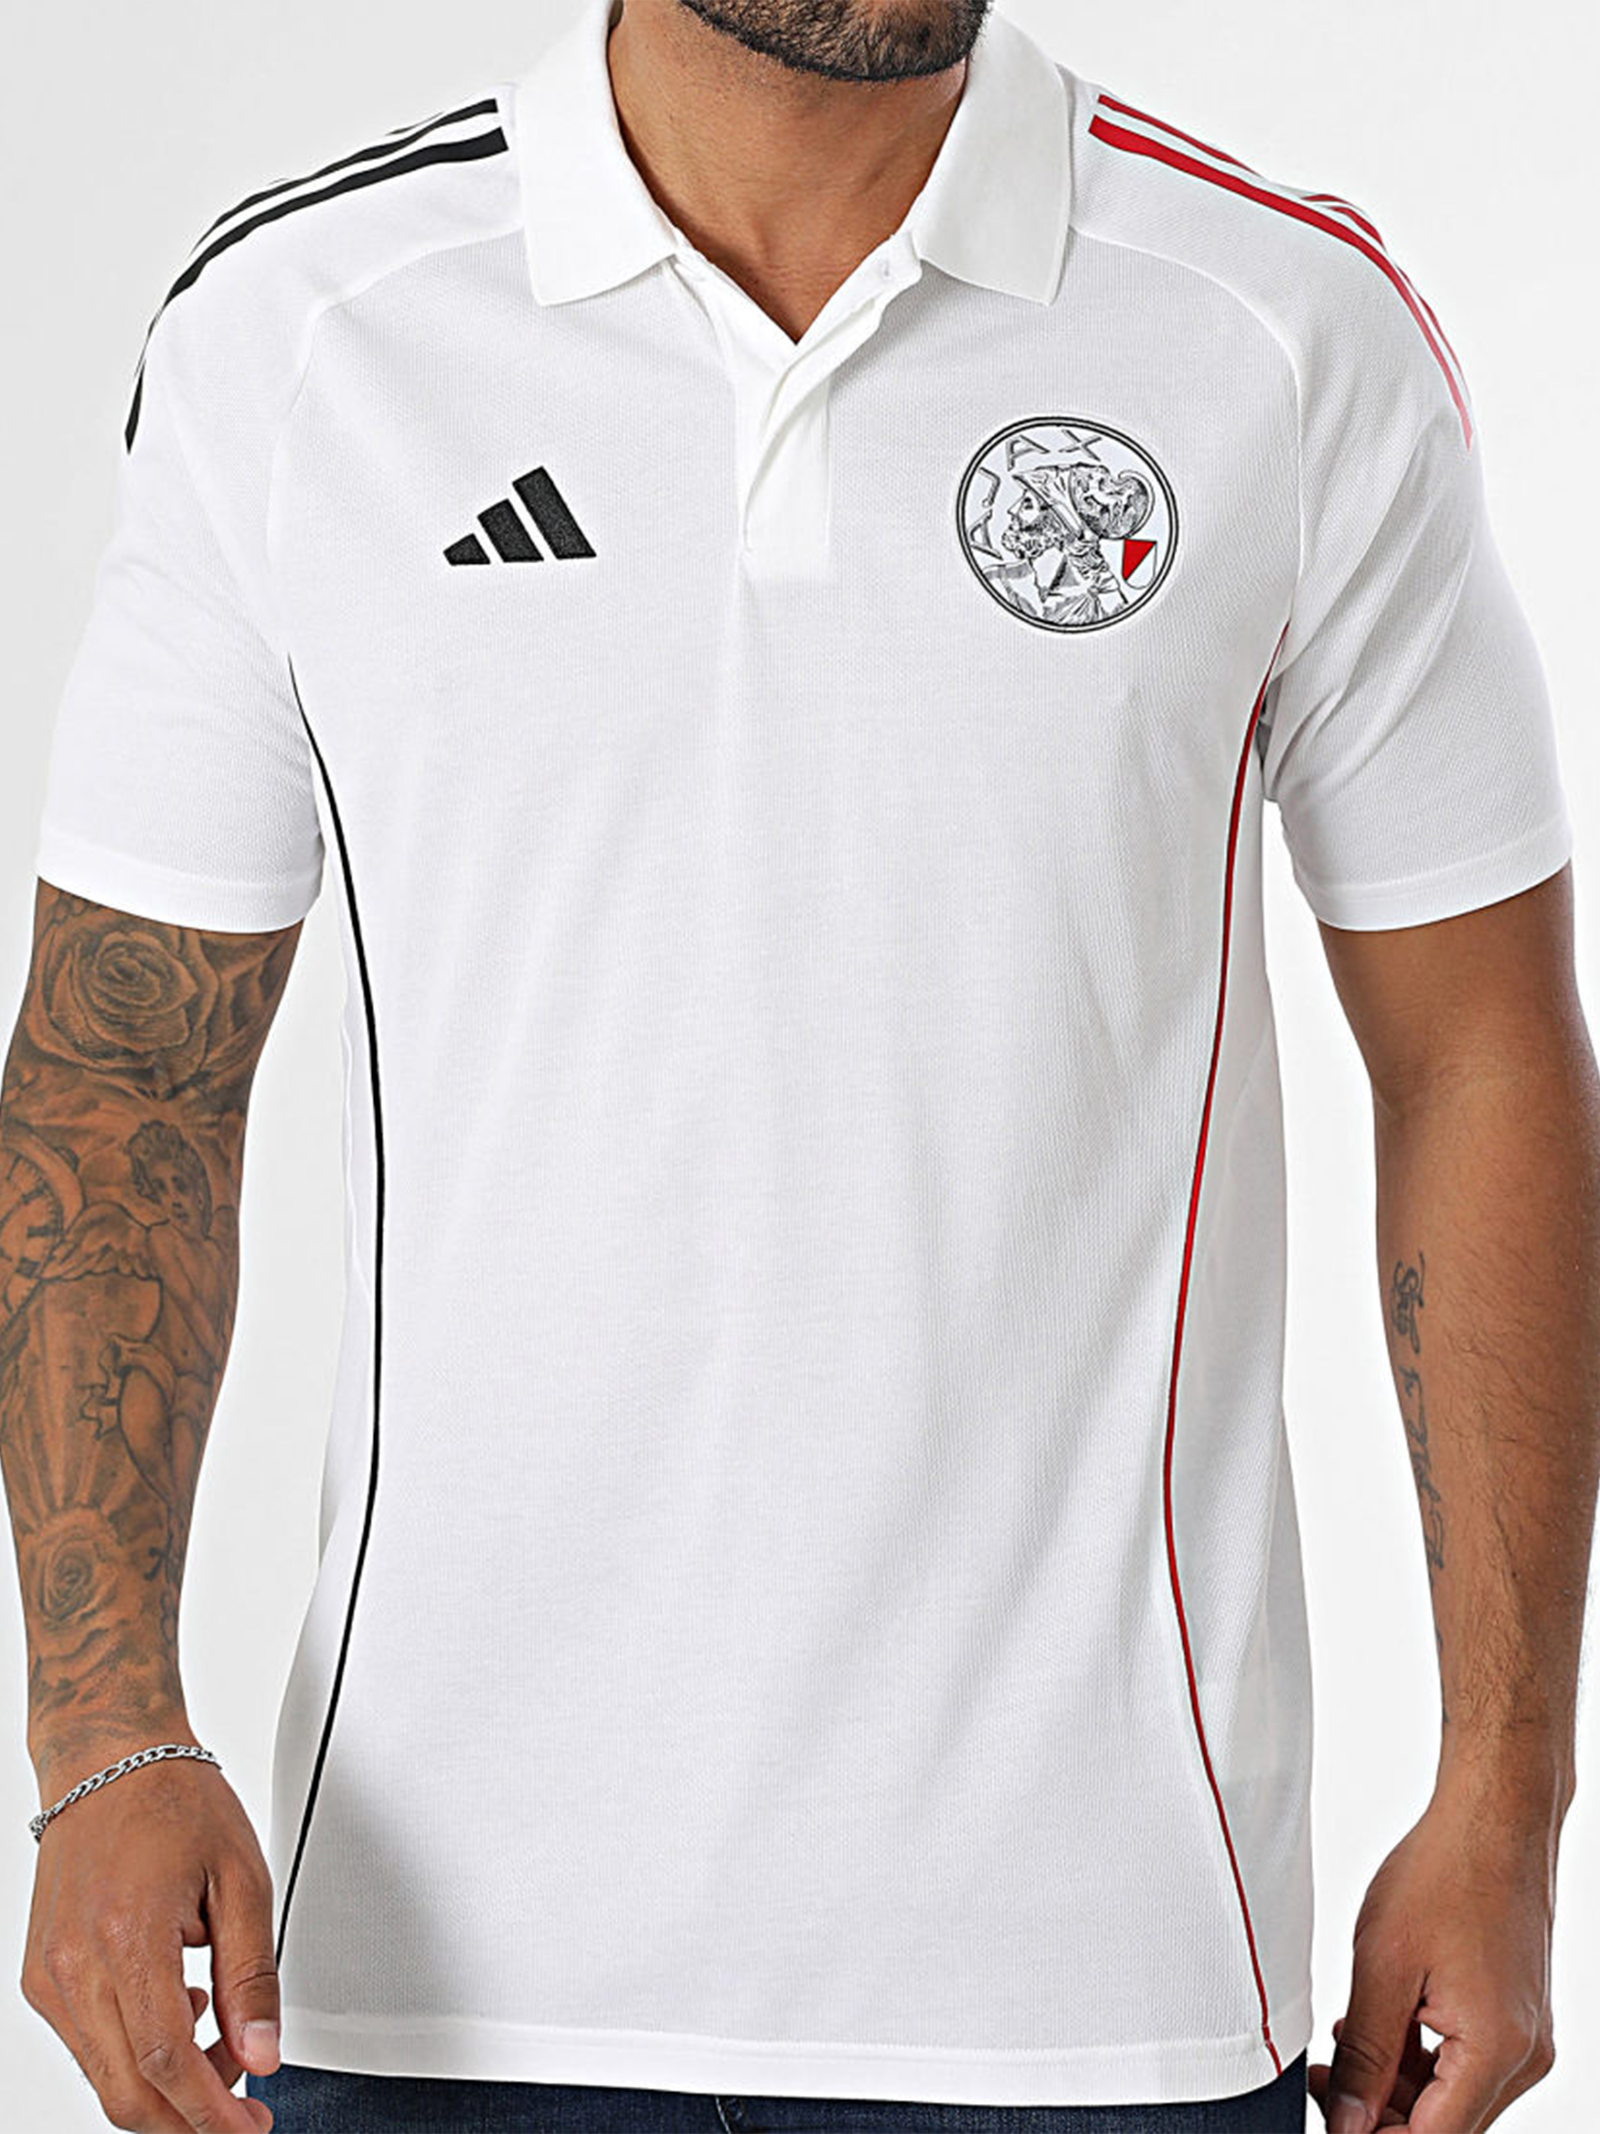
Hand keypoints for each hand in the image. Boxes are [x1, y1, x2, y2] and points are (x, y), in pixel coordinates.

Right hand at [21, 1736, 279, 2131]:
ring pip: (105, 2075)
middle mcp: (74, 1967)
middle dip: (189, 2117)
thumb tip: (262, 2054)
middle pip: (127, 2091)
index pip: (165, 2063)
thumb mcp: (242, 1879)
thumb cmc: (174, 1801)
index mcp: (127, 1939)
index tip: (249, 2126)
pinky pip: (89, 2042)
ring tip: (222, 2041)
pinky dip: (136, 2050)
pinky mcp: (40, 1975)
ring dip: (167, 2084)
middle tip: (242, 2108)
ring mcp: (48, 1976)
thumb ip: (253, 1976)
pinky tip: (180, 2010)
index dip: (210, 2112)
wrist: (108, 1760)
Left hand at [1310, 1781, 1558, 2132]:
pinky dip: (1419, 2059)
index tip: (1329, 2115)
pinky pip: (1465, 2065)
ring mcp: (1524, 2040)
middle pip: (1444, 2127)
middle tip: (1323, 2080)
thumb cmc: (1444, 1874)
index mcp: (1495, 2053)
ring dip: (1396, 2086)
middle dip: (1379, 2114)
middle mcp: (1522, 2059)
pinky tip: (1377, 2028)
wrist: (1495, 1820)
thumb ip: (1366, 2056)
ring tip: (1343, 2047)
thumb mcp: (1382, 1967)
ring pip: (1452, 2098)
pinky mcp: (1515, 2020)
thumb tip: (1349, 2124)